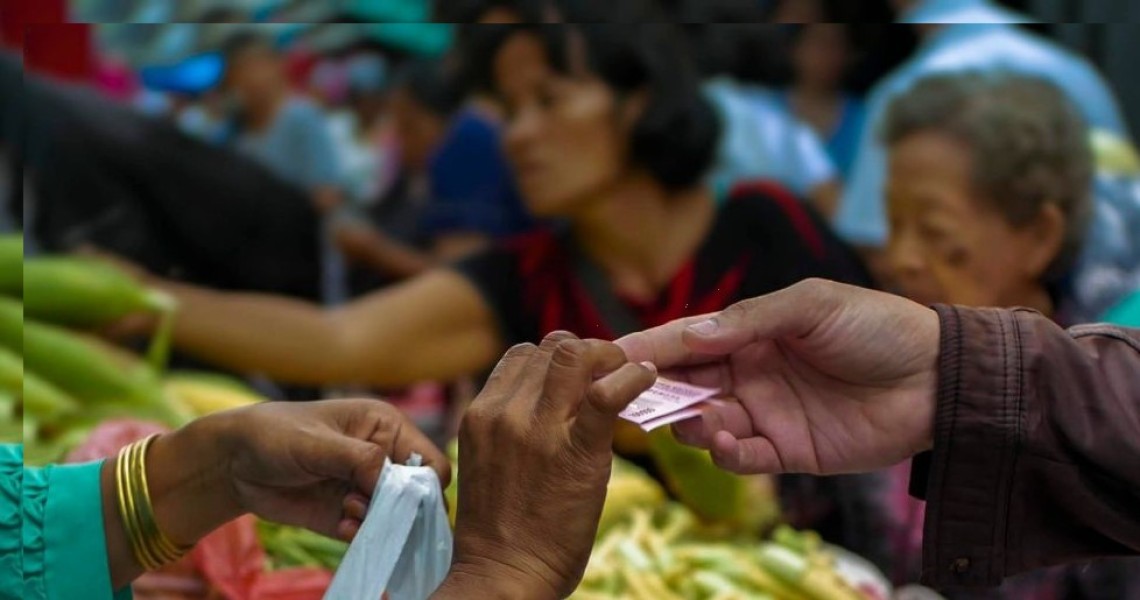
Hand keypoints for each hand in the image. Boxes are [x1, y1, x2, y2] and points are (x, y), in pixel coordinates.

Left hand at [147, 399, 448, 546]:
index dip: (425, 484)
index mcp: (386, 428)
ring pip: (395, 519)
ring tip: (349, 514)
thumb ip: (361, 459)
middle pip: (417, 495)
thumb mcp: (318, 442)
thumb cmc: (274, 435)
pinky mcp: (345, 517)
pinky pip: (368, 534)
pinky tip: (340, 526)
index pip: (428, 461)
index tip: (406, 499)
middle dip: (402, 508)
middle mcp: (381, 459)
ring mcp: (364, 490)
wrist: (230, 464)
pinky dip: (360, 536)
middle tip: (374, 510)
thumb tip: (396, 484)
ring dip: (378, 523)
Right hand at [435, 332, 655, 598]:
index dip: (556, 357)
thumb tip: (545, 404)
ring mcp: (538, 430)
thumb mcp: (487, 462)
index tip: (580, 374)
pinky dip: (632, 377)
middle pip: (552, 347)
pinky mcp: (576, 451)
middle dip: (587, 351)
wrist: (504, 575)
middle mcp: (504, 413)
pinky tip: (645, 380)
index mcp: (480, 414)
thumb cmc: (499, 530)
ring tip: (628, 373)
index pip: (522, 355)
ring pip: (576, 356)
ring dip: (609, 357)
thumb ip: (508, 426)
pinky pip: (607, 394)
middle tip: (610, 371)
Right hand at [616, 279, 939, 474]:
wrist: (938, 377)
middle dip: (656, 393)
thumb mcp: (811, 305)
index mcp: (749, 334)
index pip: (686, 341)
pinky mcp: (789, 451)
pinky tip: (728, 442)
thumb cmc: (876, 326)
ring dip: (691, 424)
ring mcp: (766, 414)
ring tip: (696, 420)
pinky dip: (728, 454)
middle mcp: (749, 374)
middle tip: (629, 401)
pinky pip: (745, 458)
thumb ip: (748, 320)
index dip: (648, 348)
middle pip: (686, 386)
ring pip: (707, 424)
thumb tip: (689, 335)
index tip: (608, 355)